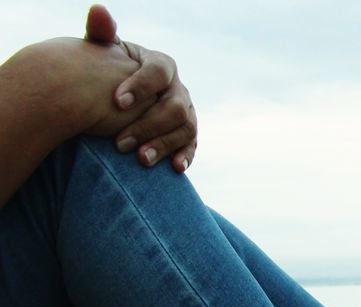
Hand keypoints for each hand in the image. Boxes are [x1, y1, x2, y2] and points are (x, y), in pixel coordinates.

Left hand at [85, 5, 197, 171]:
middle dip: (147, 125)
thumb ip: (101, 34)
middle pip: (174, 106)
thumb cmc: (105, 72)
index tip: (117, 102)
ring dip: (163, 144)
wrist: (114, 97)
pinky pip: (192, 144)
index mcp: (161, 64)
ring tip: (139, 159)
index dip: (141, 86)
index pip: (158, 72)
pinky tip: (174, 167)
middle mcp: (178, 88)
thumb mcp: (101, 53)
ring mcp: (185, 111)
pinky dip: (185, 155)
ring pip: (185, 127)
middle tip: (119, 143)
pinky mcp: (186, 132)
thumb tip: (98, 11)